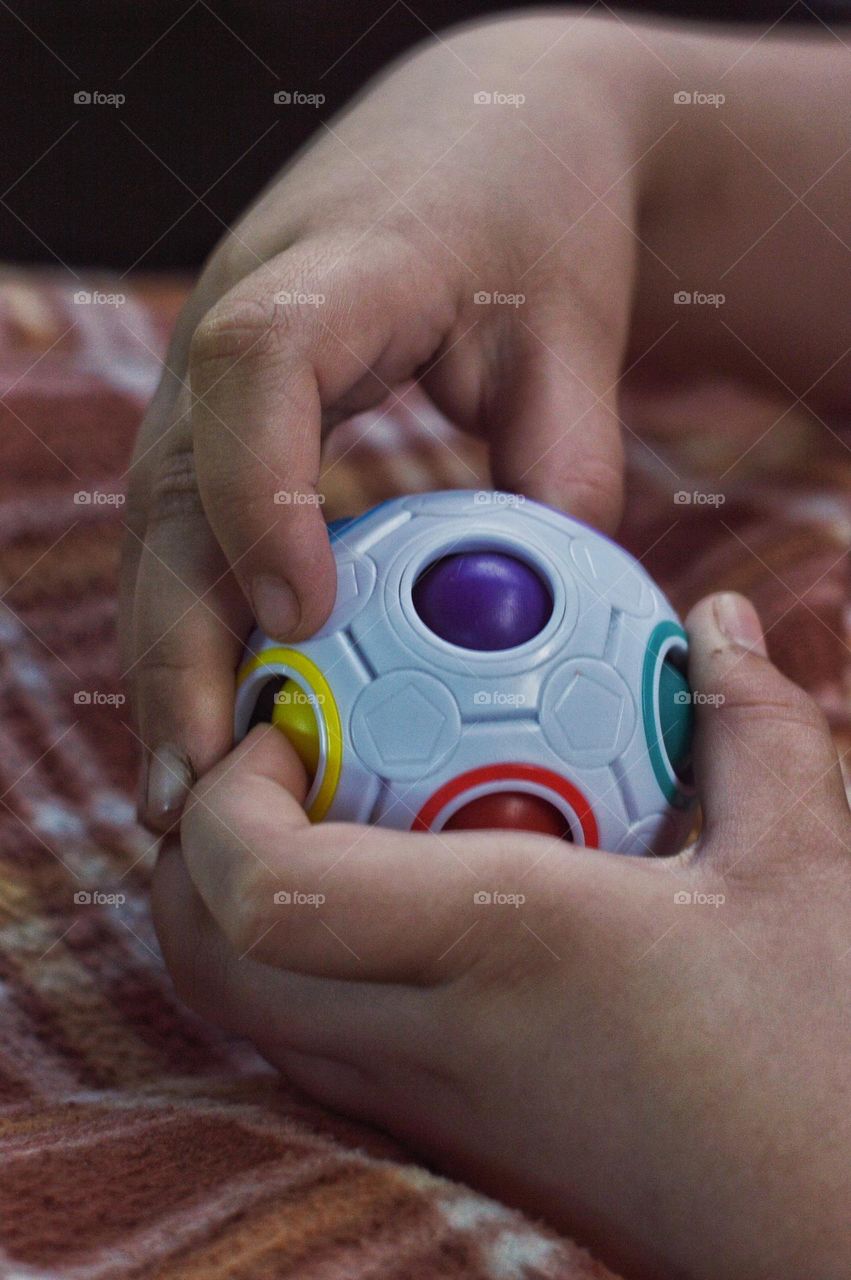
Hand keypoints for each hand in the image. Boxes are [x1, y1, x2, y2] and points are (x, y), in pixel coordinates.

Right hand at [121, 11, 850, 834]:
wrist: (478, 135)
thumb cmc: (534, 223)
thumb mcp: (575, 333)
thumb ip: (566, 464)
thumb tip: (550, 633)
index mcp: (331, 269)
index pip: (260, 366)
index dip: (262, 493)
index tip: (303, 620)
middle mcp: (234, 322)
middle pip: (169, 487)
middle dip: (174, 642)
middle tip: (197, 785)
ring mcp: (210, 376)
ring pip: (159, 531)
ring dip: (167, 662)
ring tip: (186, 795)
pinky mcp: (218, 421)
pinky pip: (190, 536)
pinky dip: (200, 631)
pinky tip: (221, 724)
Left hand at [153, 592, 850, 1279]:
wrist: (826, 1244)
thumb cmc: (820, 1059)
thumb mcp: (803, 869)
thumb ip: (747, 726)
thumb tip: (715, 623)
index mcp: (501, 944)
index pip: (264, 889)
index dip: (227, 796)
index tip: (287, 723)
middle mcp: (425, 1036)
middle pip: (204, 955)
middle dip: (192, 844)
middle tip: (276, 759)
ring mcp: (418, 1108)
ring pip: (238, 1008)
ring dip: (234, 902)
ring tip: (320, 817)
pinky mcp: (436, 1142)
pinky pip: (305, 1043)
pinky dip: (296, 959)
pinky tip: (395, 906)